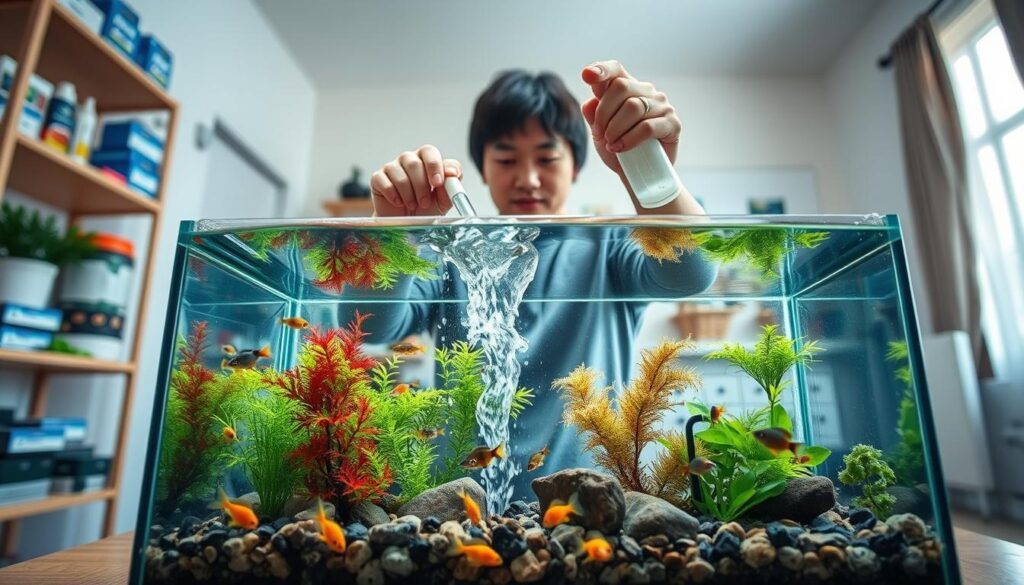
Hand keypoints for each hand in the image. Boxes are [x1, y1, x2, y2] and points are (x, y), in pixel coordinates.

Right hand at [370, 145, 463, 216]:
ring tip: (413, 205)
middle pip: (414, 164)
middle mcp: (408, 159)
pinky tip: (399, 203)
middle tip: (425, 203)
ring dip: (409, 195)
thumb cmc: (426, 208)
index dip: (434, 166)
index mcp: (425, 159)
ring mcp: (392, 167)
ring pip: (400, 175)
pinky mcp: (377, 178)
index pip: (429, 152)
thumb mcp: (444, 200)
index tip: (438, 183)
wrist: (407, 224)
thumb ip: (452, 185)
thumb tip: (452, 172)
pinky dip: (394, 196)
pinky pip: (384, 183)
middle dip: (422, 187)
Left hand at [580, 60, 681, 176]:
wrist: (638, 174)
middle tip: (599, 133)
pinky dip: (629, 139)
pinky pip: (647, 127)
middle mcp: (646, 92)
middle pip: (621, 86)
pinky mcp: (672, 124)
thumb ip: (593, 116)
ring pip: (633, 106)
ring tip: (610, 143)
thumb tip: (590, 103)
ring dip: (615, 127)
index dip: (602, 69)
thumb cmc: (618, 149)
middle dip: (603, 112)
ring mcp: (661, 106)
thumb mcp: (600, 133)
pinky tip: (620, 148)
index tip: (587, 75)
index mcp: (628, 88)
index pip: (616, 70)